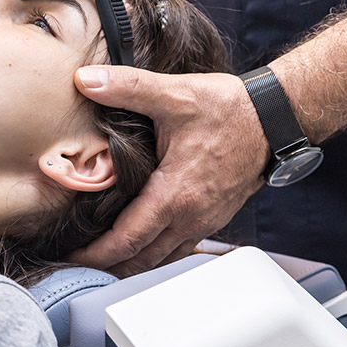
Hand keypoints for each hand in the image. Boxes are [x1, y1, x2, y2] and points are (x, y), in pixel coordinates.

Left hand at [70, 66, 268, 275]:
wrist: (275, 117)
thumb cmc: (229, 109)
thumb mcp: (174, 93)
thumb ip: (127, 87)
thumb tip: (85, 80)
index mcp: (175, 195)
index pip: (128, 240)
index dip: (96, 254)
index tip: (70, 257)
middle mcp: (191, 216)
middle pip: (143, 260)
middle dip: (107, 266)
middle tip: (75, 263)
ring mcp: (205, 220)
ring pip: (162, 259)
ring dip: (131, 264)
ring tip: (100, 260)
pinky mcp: (214, 217)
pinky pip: (180, 248)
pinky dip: (154, 254)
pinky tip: (139, 245)